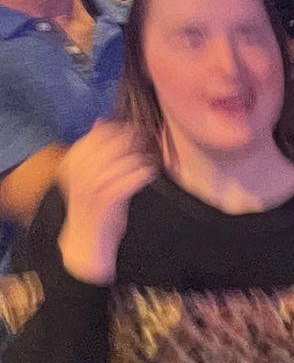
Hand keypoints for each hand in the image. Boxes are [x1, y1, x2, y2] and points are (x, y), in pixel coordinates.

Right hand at [55, 122, 156, 284]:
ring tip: (151, 160)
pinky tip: (150, 174)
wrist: (86, 241)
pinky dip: (143, 174)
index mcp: (72, 163)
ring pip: (122, 161)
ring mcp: (91, 187)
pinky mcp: (106, 201)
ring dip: (142, 157)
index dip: (120, 129)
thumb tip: (101, 120)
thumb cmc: (93, 205)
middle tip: (149, 142)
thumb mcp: (88, 174)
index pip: (98, 135)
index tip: (136, 130)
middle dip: (134, 140)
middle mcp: (79, 173)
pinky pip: (129, 180)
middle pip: (112, 144)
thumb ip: (93, 148)